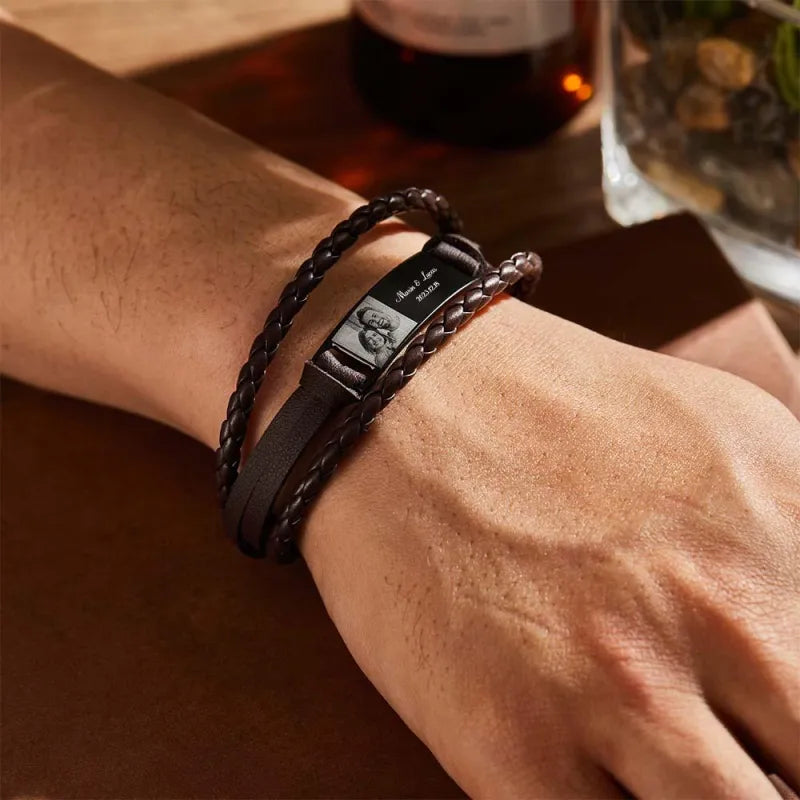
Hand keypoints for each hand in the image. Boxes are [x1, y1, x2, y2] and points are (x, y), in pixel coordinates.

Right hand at [301, 298, 799, 797]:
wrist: (398, 401)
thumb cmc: (541, 408)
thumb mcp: (725, 431)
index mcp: (789, 523)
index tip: (782, 723)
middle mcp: (724, 614)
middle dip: (785, 770)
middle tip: (743, 749)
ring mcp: (620, 690)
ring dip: (714, 797)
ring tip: (670, 762)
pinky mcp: (516, 746)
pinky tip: (604, 779)